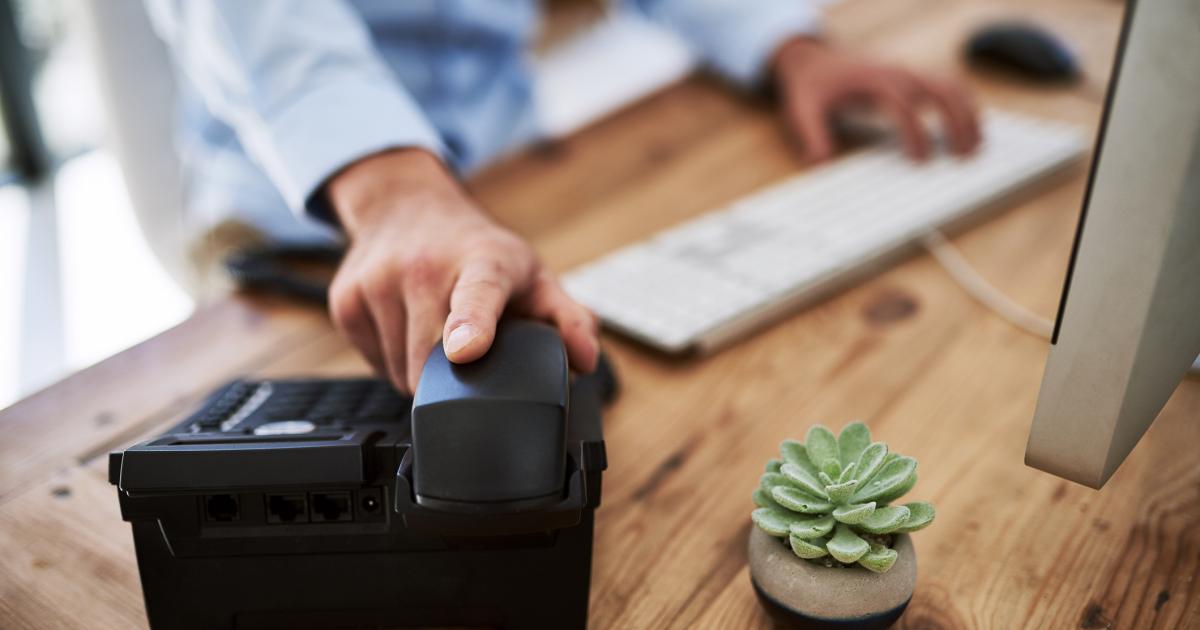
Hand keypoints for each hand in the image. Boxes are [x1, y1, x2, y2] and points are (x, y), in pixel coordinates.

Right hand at [326, 148, 599, 393]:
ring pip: (399, 371)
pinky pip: (372, 362)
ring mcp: (378, 282)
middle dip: (452, 379)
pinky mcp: (344, 301)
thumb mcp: (532, 277)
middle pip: (430, 360)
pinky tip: (407, 328)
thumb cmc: (477, 251)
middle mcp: (424, 267)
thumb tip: (586, 359)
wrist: (405, 205)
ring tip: (436, 334)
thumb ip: (568, 320)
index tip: (465, 351)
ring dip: (419, 372)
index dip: (471, 326)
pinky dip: (392, 359)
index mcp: (482, 262)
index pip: (476, 296)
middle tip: (469, 354)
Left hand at [771, 37, 980, 161]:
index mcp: (873, 81)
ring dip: (969, 113)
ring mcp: (909, 72)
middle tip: (964, 156)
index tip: (921, 159)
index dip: (915, 132)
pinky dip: (965, 104)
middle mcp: (897, 73)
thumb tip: (821, 162)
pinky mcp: (914, 77)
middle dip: (957, 121)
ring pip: (952, 85)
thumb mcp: (802, 110)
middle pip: (940, 89)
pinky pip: (949, 85)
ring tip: (976, 145)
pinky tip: (971, 127)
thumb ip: (812, 135)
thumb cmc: (812, 86)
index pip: (903, 105)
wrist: (814, 60)